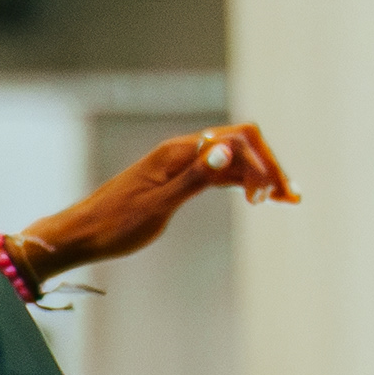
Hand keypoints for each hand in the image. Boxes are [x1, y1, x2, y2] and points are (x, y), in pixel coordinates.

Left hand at [13, 124, 295, 283]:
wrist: (81, 235)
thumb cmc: (115, 225)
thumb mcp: (158, 206)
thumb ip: (195, 179)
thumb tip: (225, 151)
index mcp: (178, 152)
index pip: (238, 140)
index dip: (264, 162)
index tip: (274, 195)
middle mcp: (182, 152)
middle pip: (241, 146)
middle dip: (270, 167)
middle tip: (292, 198)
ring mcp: (181, 165)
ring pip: (232, 160)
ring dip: (260, 176)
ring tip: (287, 200)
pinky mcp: (178, 180)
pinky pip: (218, 174)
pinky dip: (241, 182)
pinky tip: (257, 197)